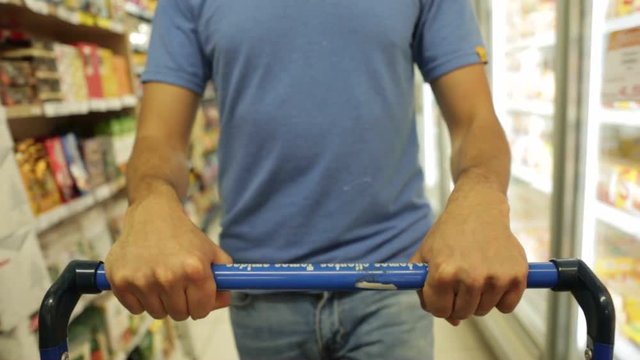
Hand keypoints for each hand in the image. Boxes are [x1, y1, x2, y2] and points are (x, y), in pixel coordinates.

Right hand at [105, 189, 231, 320]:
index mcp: (195, 270)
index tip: (197, 295)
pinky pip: (135, 309)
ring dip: (161, 302)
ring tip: (161, 277)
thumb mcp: (212, 252)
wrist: (152, 214)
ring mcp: (142, 280)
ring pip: (157, 313)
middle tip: (178, 283)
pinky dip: (141, 299)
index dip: (201, 305)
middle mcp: (168, 277)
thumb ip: (224, 281)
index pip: (201, 311)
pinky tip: (145, 277)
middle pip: (179, 315)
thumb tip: (222, 302)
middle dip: (182, 303)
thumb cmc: (185, 237)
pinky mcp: (120, 280)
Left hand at [410, 187, 526, 325]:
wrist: (478, 209)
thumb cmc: (449, 234)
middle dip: (458, 301)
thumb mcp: (424, 256)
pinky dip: (501, 298)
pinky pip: (506, 307)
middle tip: (460, 279)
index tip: (443, 292)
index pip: (439, 310)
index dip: (439, 303)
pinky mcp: (517, 276)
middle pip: (462, 313)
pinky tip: (493, 277)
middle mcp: (470, 277)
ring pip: (483, 311)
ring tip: (476, 273)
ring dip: (479, 299)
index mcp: (443, 273)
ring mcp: (496, 277)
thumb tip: (452, 321)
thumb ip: (425, 291)